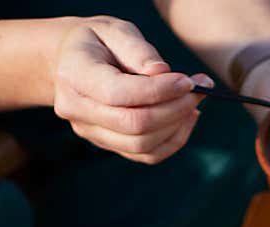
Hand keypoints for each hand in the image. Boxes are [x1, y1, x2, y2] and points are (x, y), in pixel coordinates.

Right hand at [52, 17, 207, 162]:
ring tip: (193, 102)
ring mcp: (91, 132)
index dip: (158, 91)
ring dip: (177, 126)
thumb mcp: (114, 30)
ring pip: (143, 145)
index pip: (119, 93)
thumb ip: (137, 49)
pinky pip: (147, 155)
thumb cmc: (98, 42)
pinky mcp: (109, 145)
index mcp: (74, 74)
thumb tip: (163, 72)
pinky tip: (185, 118)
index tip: (187, 81)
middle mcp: (77, 109)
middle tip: (198, 92)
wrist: (71, 62)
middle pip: (134, 125)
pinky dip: (173, 139)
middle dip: (174, 109)